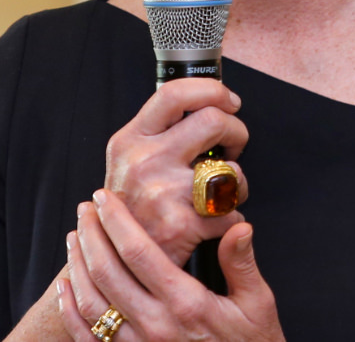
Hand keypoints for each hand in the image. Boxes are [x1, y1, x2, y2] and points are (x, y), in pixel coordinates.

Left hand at [57, 190, 285, 341]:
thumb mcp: (258, 304)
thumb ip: (242, 264)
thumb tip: (239, 227)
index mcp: (186, 304)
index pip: (139, 252)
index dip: (116, 220)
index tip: (105, 198)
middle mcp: (156, 326)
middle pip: (107, 272)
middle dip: (91, 234)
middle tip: (85, 208)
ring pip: (92, 303)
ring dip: (77, 266)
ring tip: (75, 236)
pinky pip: (90, 339)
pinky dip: (70, 311)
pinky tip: (65, 287)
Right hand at [104, 79, 248, 265]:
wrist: (117, 264)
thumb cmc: (134, 207)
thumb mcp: (130, 159)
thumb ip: (160, 131)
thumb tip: (206, 102)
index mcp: (131, 139)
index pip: (174, 93)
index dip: (212, 90)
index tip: (229, 101)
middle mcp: (143, 161)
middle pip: (212, 120)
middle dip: (236, 131)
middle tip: (232, 147)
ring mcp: (161, 192)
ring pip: (229, 167)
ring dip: (238, 181)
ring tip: (223, 191)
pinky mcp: (182, 225)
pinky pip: (231, 209)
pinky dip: (233, 217)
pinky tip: (217, 222)